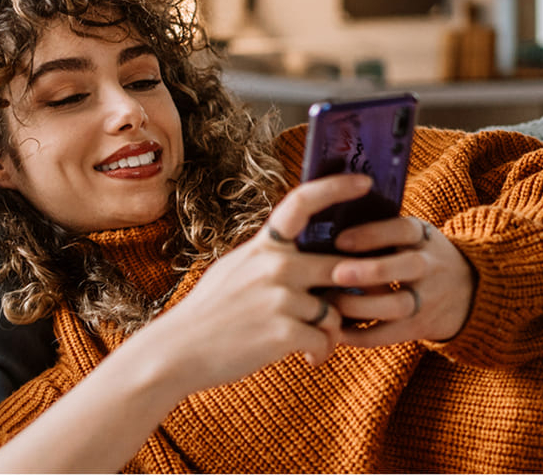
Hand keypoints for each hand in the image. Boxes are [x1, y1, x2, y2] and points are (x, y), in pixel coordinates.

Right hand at [155, 174, 375, 391]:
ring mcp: (280, 297)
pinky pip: (325, 340)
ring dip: (331, 333)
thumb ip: (268, 258)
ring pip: (335, 311)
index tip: (365, 183)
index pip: (302, 203)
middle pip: (339, 267)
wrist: (178, 351)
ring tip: (316, 346)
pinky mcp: (283, 332)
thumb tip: (299, 253)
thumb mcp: (234, 269)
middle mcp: (274, 265)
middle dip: (348, 294)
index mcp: (263, 247)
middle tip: (344, 312)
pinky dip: (321, 353)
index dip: (337, 188)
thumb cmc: (208, 313)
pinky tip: (308, 359)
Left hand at [327, 216, 475, 346]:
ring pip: (397, 305)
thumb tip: (325, 228)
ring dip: (359, 306)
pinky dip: (360, 336)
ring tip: (329, 302)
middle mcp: (431, 266)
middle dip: (370, 271)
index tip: (339, 240)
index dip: (372, 235)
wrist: (469, 289)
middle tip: (336, 273)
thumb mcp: (412, 235)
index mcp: (424, 236)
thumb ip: (380, 231)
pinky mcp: (421, 327)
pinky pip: (389, 334)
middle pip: (407, 267)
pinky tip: (335, 332)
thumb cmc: (419, 254)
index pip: (402, 229)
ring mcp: (429, 299)